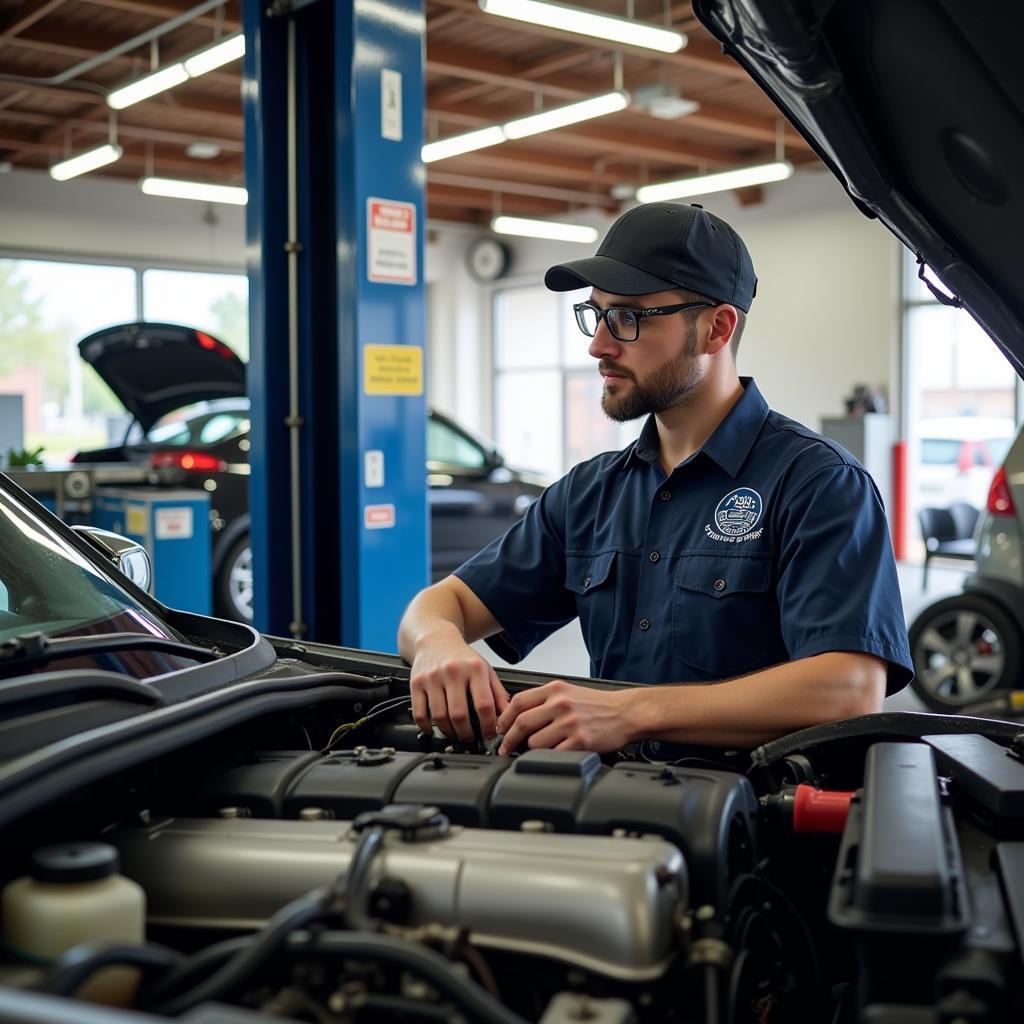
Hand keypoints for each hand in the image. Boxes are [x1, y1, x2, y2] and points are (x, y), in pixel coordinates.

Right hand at [409, 638, 508, 741]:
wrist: (435, 639)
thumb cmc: (462, 657)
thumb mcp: (485, 670)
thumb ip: (498, 693)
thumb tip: (507, 717)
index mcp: (474, 668)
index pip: (484, 704)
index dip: (488, 725)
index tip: (489, 734)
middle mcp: (452, 671)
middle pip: (459, 714)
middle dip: (466, 733)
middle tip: (470, 738)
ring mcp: (432, 677)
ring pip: (439, 716)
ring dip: (448, 732)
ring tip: (455, 733)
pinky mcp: (416, 683)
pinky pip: (419, 713)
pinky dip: (426, 726)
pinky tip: (433, 728)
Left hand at [496, 680, 633, 754]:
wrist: (626, 713)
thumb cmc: (597, 705)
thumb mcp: (568, 691)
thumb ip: (544, 699)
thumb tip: (516, 715)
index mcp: (555, 689)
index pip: (518, 702)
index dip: (504, 718)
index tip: (500, 728)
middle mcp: (561, 704)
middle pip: (521, 723)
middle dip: (508, 739)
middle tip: (505, 747)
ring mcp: (570, 723)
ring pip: (535, 742)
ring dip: (531, 749)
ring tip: (536, 750)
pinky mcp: (580, 741)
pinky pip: (553, 754)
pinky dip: (549, 757)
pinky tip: (553, 754)